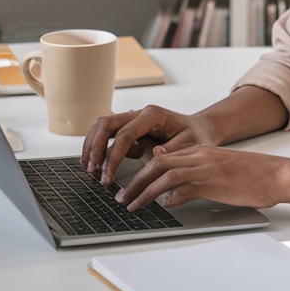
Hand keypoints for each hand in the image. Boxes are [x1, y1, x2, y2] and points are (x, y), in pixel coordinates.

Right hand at [81, 105, 220, 185]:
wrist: (200, 130)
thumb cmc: (196, 137)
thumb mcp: (191, 146)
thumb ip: (172, 151)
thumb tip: (154, 154)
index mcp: (153, 115)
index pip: (125, 134)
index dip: (113, 156)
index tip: (107, 177)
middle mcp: (140, 113)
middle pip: (106, 123)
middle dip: (95, 147)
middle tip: (91, 170)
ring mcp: (133, 119)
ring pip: (103, 126)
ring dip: (92, 146)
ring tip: (89, 169)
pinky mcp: (131, 129)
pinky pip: (108, 135)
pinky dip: (98, 147)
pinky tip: (95, 164)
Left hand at [115, 144, 289, 211]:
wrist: (277, 174)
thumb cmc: (252, 176)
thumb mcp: (219, 170)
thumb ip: (195, 174)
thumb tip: (171, 191)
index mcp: (200, 152)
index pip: (161, 157)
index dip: (141, 171)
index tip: (127, 185)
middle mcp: (199, 156)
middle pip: (157, 164)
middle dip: (134, 181)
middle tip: (120, 197)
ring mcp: (206, 168)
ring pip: (164, 175)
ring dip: (143, 191)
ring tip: (130, 205)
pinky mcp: (214, 183)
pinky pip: (185, 188)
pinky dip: (170, 198)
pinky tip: (163, 207)